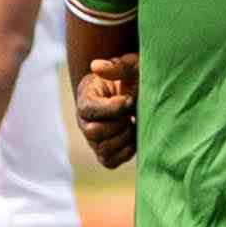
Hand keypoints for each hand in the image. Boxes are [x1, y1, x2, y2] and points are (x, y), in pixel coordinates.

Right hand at [70, 51, 142, 173]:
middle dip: (118, 124)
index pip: (88, 108)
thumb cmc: (134, 77)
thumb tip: (96, 66)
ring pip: (102, 148)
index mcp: (86, 96)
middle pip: (92, 132)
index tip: (129, 99)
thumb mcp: (132, 66)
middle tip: (131, 113)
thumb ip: (116, 66)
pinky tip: (134, 137)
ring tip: (133, 123)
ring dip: (123, 138)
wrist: (141, 94)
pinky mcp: (105, 152)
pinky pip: (109, 161)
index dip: (111, 107)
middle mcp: (84, 119)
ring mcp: (93, 138)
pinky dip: (125, 152)